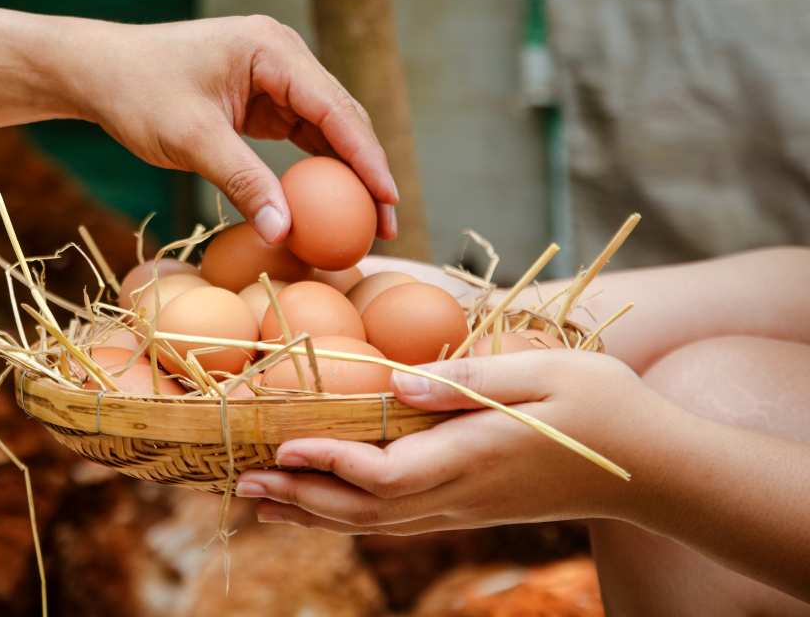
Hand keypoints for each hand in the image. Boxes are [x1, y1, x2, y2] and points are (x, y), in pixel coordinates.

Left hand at [59, 15, 397, 243]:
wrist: (100, 72)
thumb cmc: (139, 93)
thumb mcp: (192, 139)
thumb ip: (242, 181)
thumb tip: (284, 232)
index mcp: (272, 48)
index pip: (334, 107)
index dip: (366, 157)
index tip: (389, 199)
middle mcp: (283, 54)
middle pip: (342, 116)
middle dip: (367, 169)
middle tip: (387, 223)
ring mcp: (276, 75)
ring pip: (328, 127)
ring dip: (348, 172)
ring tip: (371, 222)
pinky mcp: (264, 97)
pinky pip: (303, 133)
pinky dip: (319, 168)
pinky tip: (333, 204)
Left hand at [234, 351, 672, 533]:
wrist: (653, 468)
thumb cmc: (604, 403)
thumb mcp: (543, 372)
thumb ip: (467, 378)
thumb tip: (396, 382)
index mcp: (473, 456)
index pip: (385, 473)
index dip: (329, 463)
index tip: (282, 445)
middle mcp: (460, 493)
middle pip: (364, 509)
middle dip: (300, 497)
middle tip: (242, 481)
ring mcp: (464, 508)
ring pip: (374, 523)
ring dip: (313, 514)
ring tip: (260, 502)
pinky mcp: (470, 508)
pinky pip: (396, 521)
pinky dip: (347, 518)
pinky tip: (323, 509)